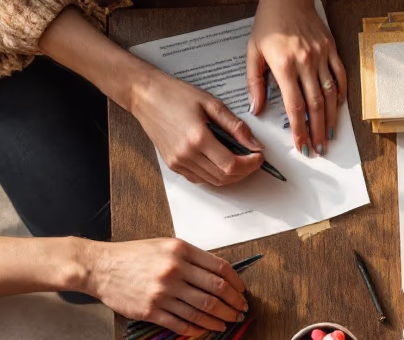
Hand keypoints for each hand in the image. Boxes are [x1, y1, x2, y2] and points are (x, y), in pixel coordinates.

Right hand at [77, 238, 247, 335]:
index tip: (242, 292)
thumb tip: (221, 276)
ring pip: (203, 310)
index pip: (221, 269)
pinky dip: (198, 329)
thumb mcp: (165, 245)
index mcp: (180, 250)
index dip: (237, 284)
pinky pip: (182, 324)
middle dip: (234, 304)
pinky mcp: (152, 311)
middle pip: (216, 292)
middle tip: (241, 311)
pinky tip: (206, 330)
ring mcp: (163, 292)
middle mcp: (174, 270)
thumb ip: (192, 258)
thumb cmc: (133, 256)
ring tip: (228, 323)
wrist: (99, 267)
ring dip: (221, 320)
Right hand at [130, 70, 264, 185]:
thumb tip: (255, 143)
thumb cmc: (175, 94)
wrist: (144, 95)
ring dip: (231, 175)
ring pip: (214, 181)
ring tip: (239, 160)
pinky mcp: (173, 165)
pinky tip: (220, 162)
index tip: (259, 156)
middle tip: (252, 159)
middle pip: (225, 177)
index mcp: (198, 138)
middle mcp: (187, 155)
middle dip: (244, 171)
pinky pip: (200, 179)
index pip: (232, 165)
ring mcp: (178, 162)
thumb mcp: (210, 103)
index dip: (250, 164)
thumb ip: (235, 126)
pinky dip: (215, 175)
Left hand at [247, 0, 345, 156]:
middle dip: (318, 131)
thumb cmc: (268, 25)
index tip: (302, 146)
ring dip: (331, 119)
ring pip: (330, 95)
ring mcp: (321, 56)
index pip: (295, 107)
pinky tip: (338, 108)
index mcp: (284, 66)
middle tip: (319, 149)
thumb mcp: (253, 52)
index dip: (299, 130)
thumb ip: (255, 82)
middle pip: (315, 106)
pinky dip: (341, 94)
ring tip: (330, 136)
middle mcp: (306, 63)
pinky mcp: (331, 50)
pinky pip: (341, 76)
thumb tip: (256, 109)